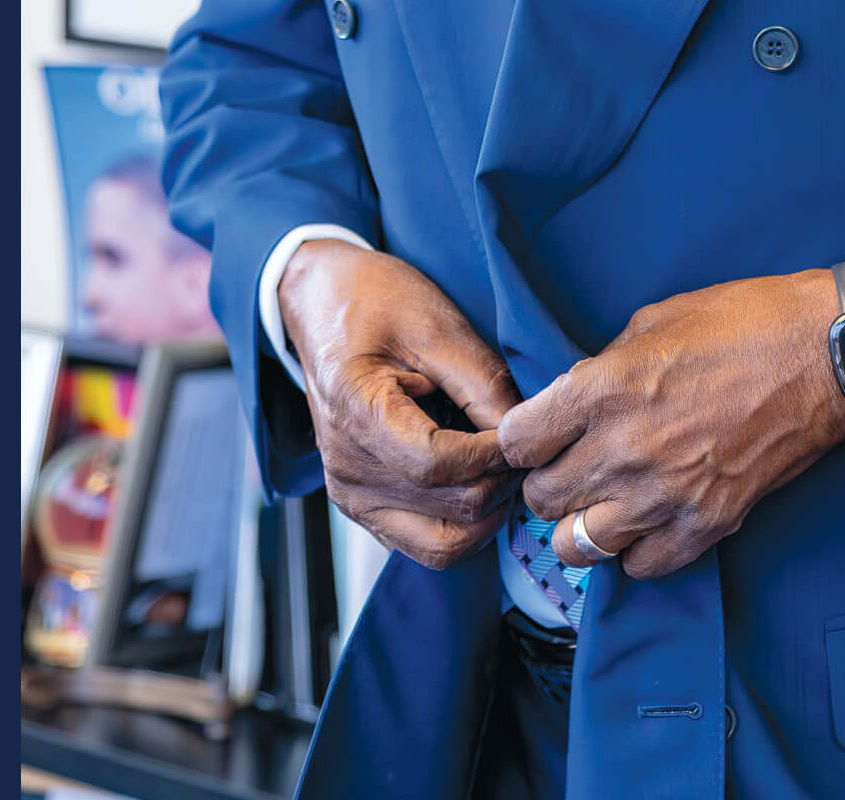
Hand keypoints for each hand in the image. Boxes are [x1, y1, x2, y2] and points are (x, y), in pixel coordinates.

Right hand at [277, 239, 521, 569]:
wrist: (319, 303)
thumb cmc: (374, 301)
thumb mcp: (436, 324)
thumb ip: (482, 384)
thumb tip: (525, 439)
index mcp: (356, 411)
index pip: (439, 465)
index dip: (495, 455)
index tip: (521, 430)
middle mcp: (347, 468)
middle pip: (450, 509)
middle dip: (501, 481)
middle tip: (522, 444)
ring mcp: (350, 494)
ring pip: (443, 543)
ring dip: (487, 512)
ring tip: (500, 465)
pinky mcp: (360, 506)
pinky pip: (425, 543)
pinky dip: (463, 524)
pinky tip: (475, 480)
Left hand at [496, 268, 844, 580]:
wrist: (824, 357)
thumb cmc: (740, 324)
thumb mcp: (650, 323)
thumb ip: (601, 368)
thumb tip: (573, 399)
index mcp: (601, 389)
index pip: (517, 441)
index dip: (520, 440)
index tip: (534, 438)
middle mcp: (623, 449)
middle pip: (541, 499)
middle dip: (547, 483)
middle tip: (569, 469)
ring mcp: (664, 493)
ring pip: (580, 545)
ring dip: (582, 525)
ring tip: (600, 504)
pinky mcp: (707, 524)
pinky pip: (641, 567)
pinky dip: (635, 552)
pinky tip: (645, 524)